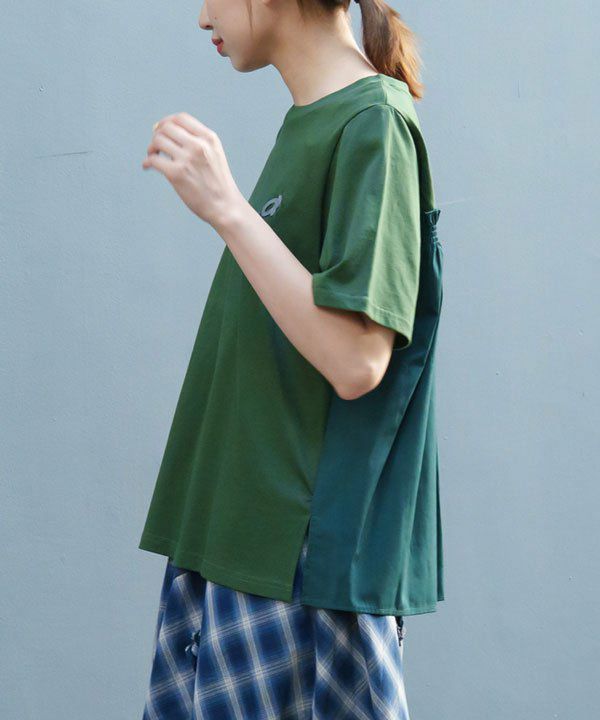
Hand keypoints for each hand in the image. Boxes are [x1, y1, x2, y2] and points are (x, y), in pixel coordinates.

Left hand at [142, 112, 243, 229]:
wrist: (225, 206)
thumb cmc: (217, 183)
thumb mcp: (214, 154)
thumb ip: (197, 141)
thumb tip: (162, 130)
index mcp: (209, 138)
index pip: (181, 118)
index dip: (167, 121)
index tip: (161, 130)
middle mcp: (198, 145)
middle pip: (166, 127)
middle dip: (157, 135)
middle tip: (156, 147)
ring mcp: (187, 159)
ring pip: (158, 141)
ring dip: (151, 148)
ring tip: (153, 156)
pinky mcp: (177, 174)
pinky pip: (153, 160)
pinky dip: (147, 162)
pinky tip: (148, 167)